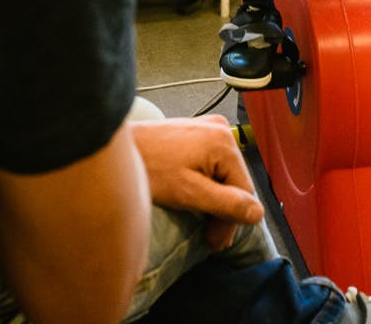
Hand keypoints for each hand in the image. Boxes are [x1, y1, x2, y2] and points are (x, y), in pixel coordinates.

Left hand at [128, 115, 263, 251]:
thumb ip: (226, 204)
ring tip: (198, 220)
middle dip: (222, 212)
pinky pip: (211, 164)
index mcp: (224, 142)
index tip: (215, 241)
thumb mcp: (189, 193)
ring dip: (214, 199)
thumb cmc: (147, 166)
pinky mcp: (196, 132)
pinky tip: (192, 197)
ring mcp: (208, 128)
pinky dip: (205, 183)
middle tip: (208, 238)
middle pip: (235, 182)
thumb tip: (256, 214)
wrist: (113, 147)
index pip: (245, 192)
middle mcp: (221, 130)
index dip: (231, 221)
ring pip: (224, 175)